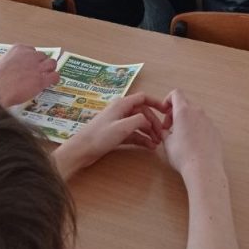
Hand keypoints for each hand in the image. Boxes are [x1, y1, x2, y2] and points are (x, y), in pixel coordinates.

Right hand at [0, 44, 58, 107]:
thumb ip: (9, 63)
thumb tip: (11, 71)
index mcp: (18, 49)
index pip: (31, 51)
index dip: (31, 60)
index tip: (28, 66)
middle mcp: (30, 55)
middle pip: (43, 56)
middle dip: (41, 64)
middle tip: (37, 73)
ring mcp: (37, 67)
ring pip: (51, 63)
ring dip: (49, 70)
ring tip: (46, 77)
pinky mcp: (41, 80)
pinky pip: (55, 76)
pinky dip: (54, 79)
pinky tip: (51, 83)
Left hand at [54, 93, 171, 180]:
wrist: (81, 150)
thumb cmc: (100, 136)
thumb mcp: (123, 127)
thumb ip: (139, 120)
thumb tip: (148, 121)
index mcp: (122, 104)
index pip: (143, 98)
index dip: (156, 103)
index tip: (166, 112)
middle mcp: (121, 111)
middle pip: (143, 112)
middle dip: (153, 123)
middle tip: (161, 135)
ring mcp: (119, 122)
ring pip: (139, 124)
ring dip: (148, 132)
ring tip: (157, 144)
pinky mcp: (116, 134)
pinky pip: (133, 134)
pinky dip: (141, 139)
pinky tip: (149, 147)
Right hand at [162, 89, 223, 181]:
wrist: (204, 169)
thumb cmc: (183, 155)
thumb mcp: (167, 143)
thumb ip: (164, 132)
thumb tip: (165, 131)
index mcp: (184, 111)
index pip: (176, 94)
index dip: (168, 100)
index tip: (165, 112)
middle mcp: (198, 112)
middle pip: (185, 104)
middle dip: (176, 113)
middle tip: (170, 128)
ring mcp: (208, 121)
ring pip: (195, 115)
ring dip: (187, 121)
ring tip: (182, 138)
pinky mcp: (216, 131)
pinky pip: (204, 125)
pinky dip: (197, 129)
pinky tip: (194, 144)